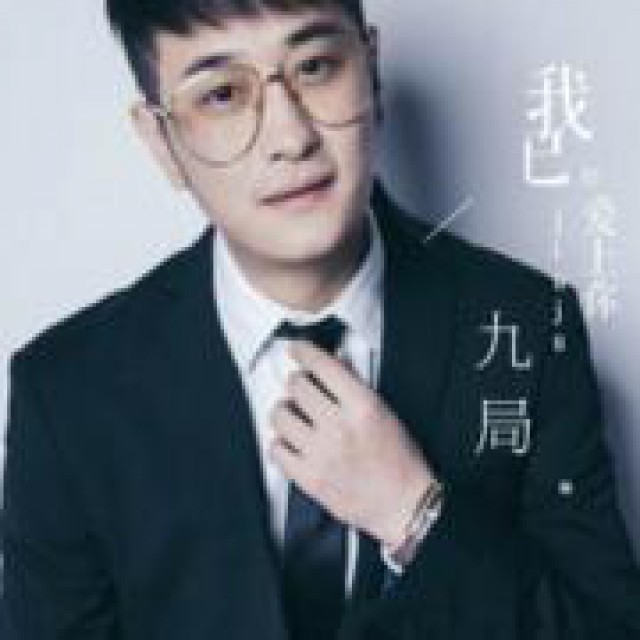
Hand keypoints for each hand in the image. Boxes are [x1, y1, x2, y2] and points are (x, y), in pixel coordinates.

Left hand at [269, 340, 434, 546]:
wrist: (403, 506)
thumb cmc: (400, 459)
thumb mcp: (385, 412)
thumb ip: (356, 384)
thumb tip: (334, 360)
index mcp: (363, 407)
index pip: (323, 366)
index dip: (304, 351)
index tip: (297, 349)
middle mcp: (339, 427)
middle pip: (297, 386)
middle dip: (297, 383)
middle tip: (302, 388)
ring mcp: (321, 454)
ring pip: (280, 415)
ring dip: (285, 410)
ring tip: (295, 415)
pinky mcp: (309, 479)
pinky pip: (276, 449)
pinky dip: (280, 442)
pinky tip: (292, 442)